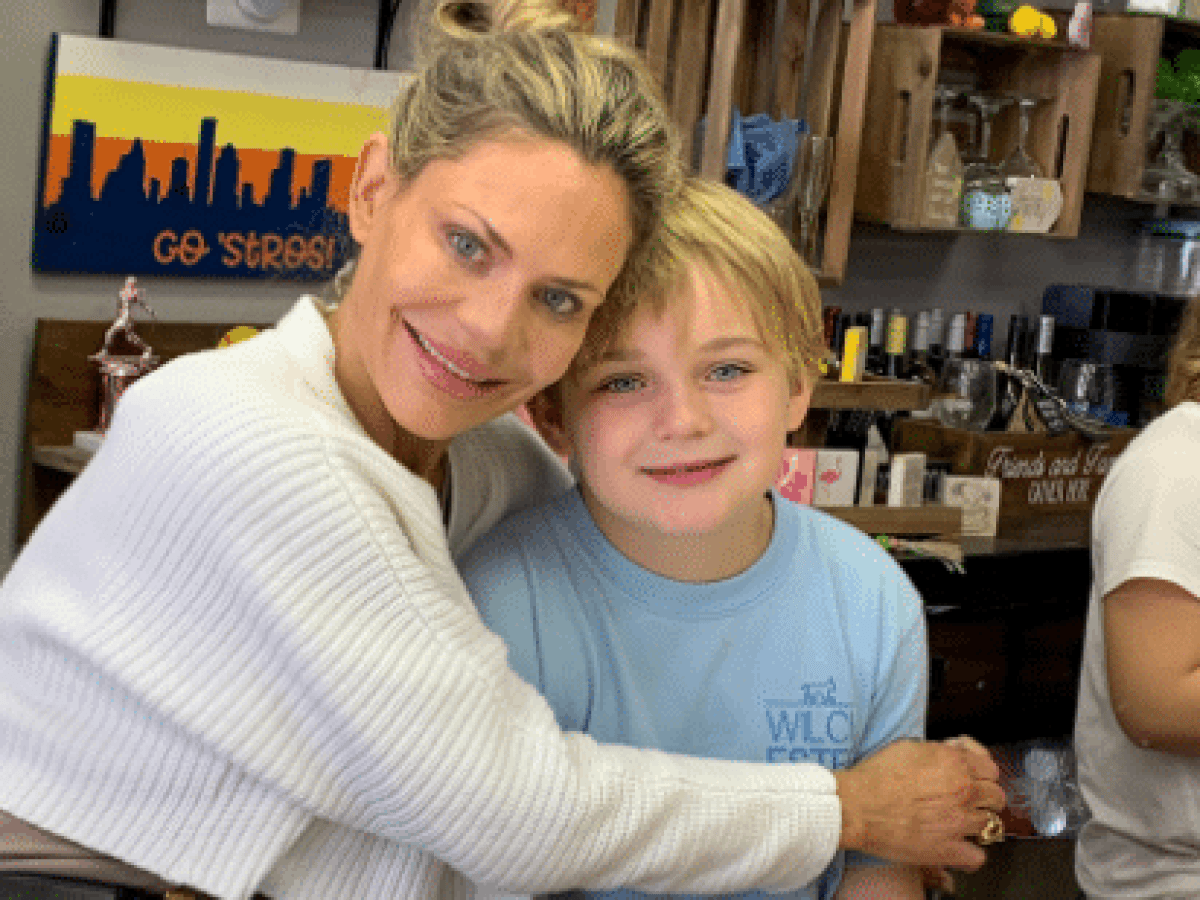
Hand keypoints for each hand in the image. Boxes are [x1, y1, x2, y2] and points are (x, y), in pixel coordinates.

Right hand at [833, 738, 1004, 870]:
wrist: (857, 805)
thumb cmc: (876, 776)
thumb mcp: (909, 747)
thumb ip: (940, 751)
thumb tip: (953, 753)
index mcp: (955, 763)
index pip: (991, 770)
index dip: (981, 774)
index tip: (972, 778)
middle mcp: (964, 791)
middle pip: (997, 797)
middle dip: (985, 798)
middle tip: (968, 801)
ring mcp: (959, 822)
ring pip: (991, 825)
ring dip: (978, 823)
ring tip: (961, 823)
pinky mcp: (949, 849)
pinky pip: (977, 857)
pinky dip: (970, 854)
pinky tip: (959, 847)